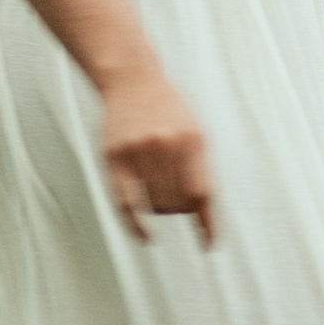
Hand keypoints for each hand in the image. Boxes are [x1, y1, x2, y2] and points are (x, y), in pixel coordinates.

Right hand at [97, 61, 217, 246]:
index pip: (202, 193)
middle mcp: (165, 146)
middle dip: (181, 210)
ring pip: (154, 205)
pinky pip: (126, 204)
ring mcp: (137, 152)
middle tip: (180, 202)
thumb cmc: (167, 109)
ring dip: (162, 210)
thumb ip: (200, 167)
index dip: (207, 224)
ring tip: (162, 197)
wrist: (132, 80)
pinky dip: (136, 226)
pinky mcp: (114, 158)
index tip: (209, 244)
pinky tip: (146, 237)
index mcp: (192, 140)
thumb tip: (203, 212)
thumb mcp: (194, 130)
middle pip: (178, 203)